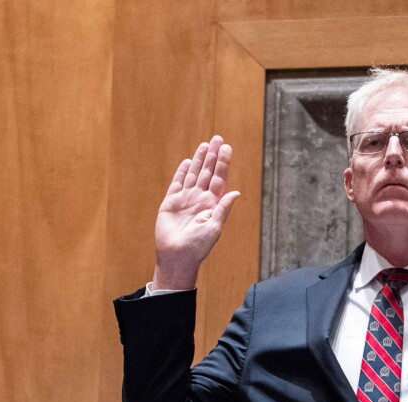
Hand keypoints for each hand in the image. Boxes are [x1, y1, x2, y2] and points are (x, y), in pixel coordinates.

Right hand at [152, 135, 240, 289]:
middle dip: (213, 156)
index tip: (227, 148)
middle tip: (217, 138)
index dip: (223, 163)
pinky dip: (182, 172)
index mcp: (213, 204)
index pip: (220, 179)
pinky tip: (188, 162)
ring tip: (205, 145)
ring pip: (194, 174)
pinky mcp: (171, 202)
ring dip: (200, 160)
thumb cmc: (198, 246)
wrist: (177, 256)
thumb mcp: (214, 227)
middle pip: (208, 172)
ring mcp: (186, 199)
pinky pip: (177, 183)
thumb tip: (236, 192)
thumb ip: (223, 209)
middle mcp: (200, 199)